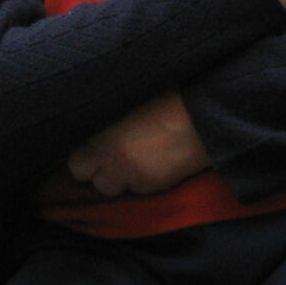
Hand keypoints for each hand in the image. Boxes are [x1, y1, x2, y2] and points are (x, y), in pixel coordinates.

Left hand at [59, 92, 209, 198]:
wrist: (209, 113)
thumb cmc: (170, 95)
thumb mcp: (129, 98)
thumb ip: (108, 115)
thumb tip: (95, 120)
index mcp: (104, 143)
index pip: (76, 165)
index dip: (85, 156)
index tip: (93, 146)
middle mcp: (118, 167)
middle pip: (97, 183)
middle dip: (103, 170)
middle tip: (114, 153)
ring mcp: (140, 180)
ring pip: (120, 189)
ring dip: (123, 177)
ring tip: (136, 157)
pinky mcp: (161, 187)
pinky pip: (143, 189)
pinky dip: (145, 179)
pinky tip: (156, 161)